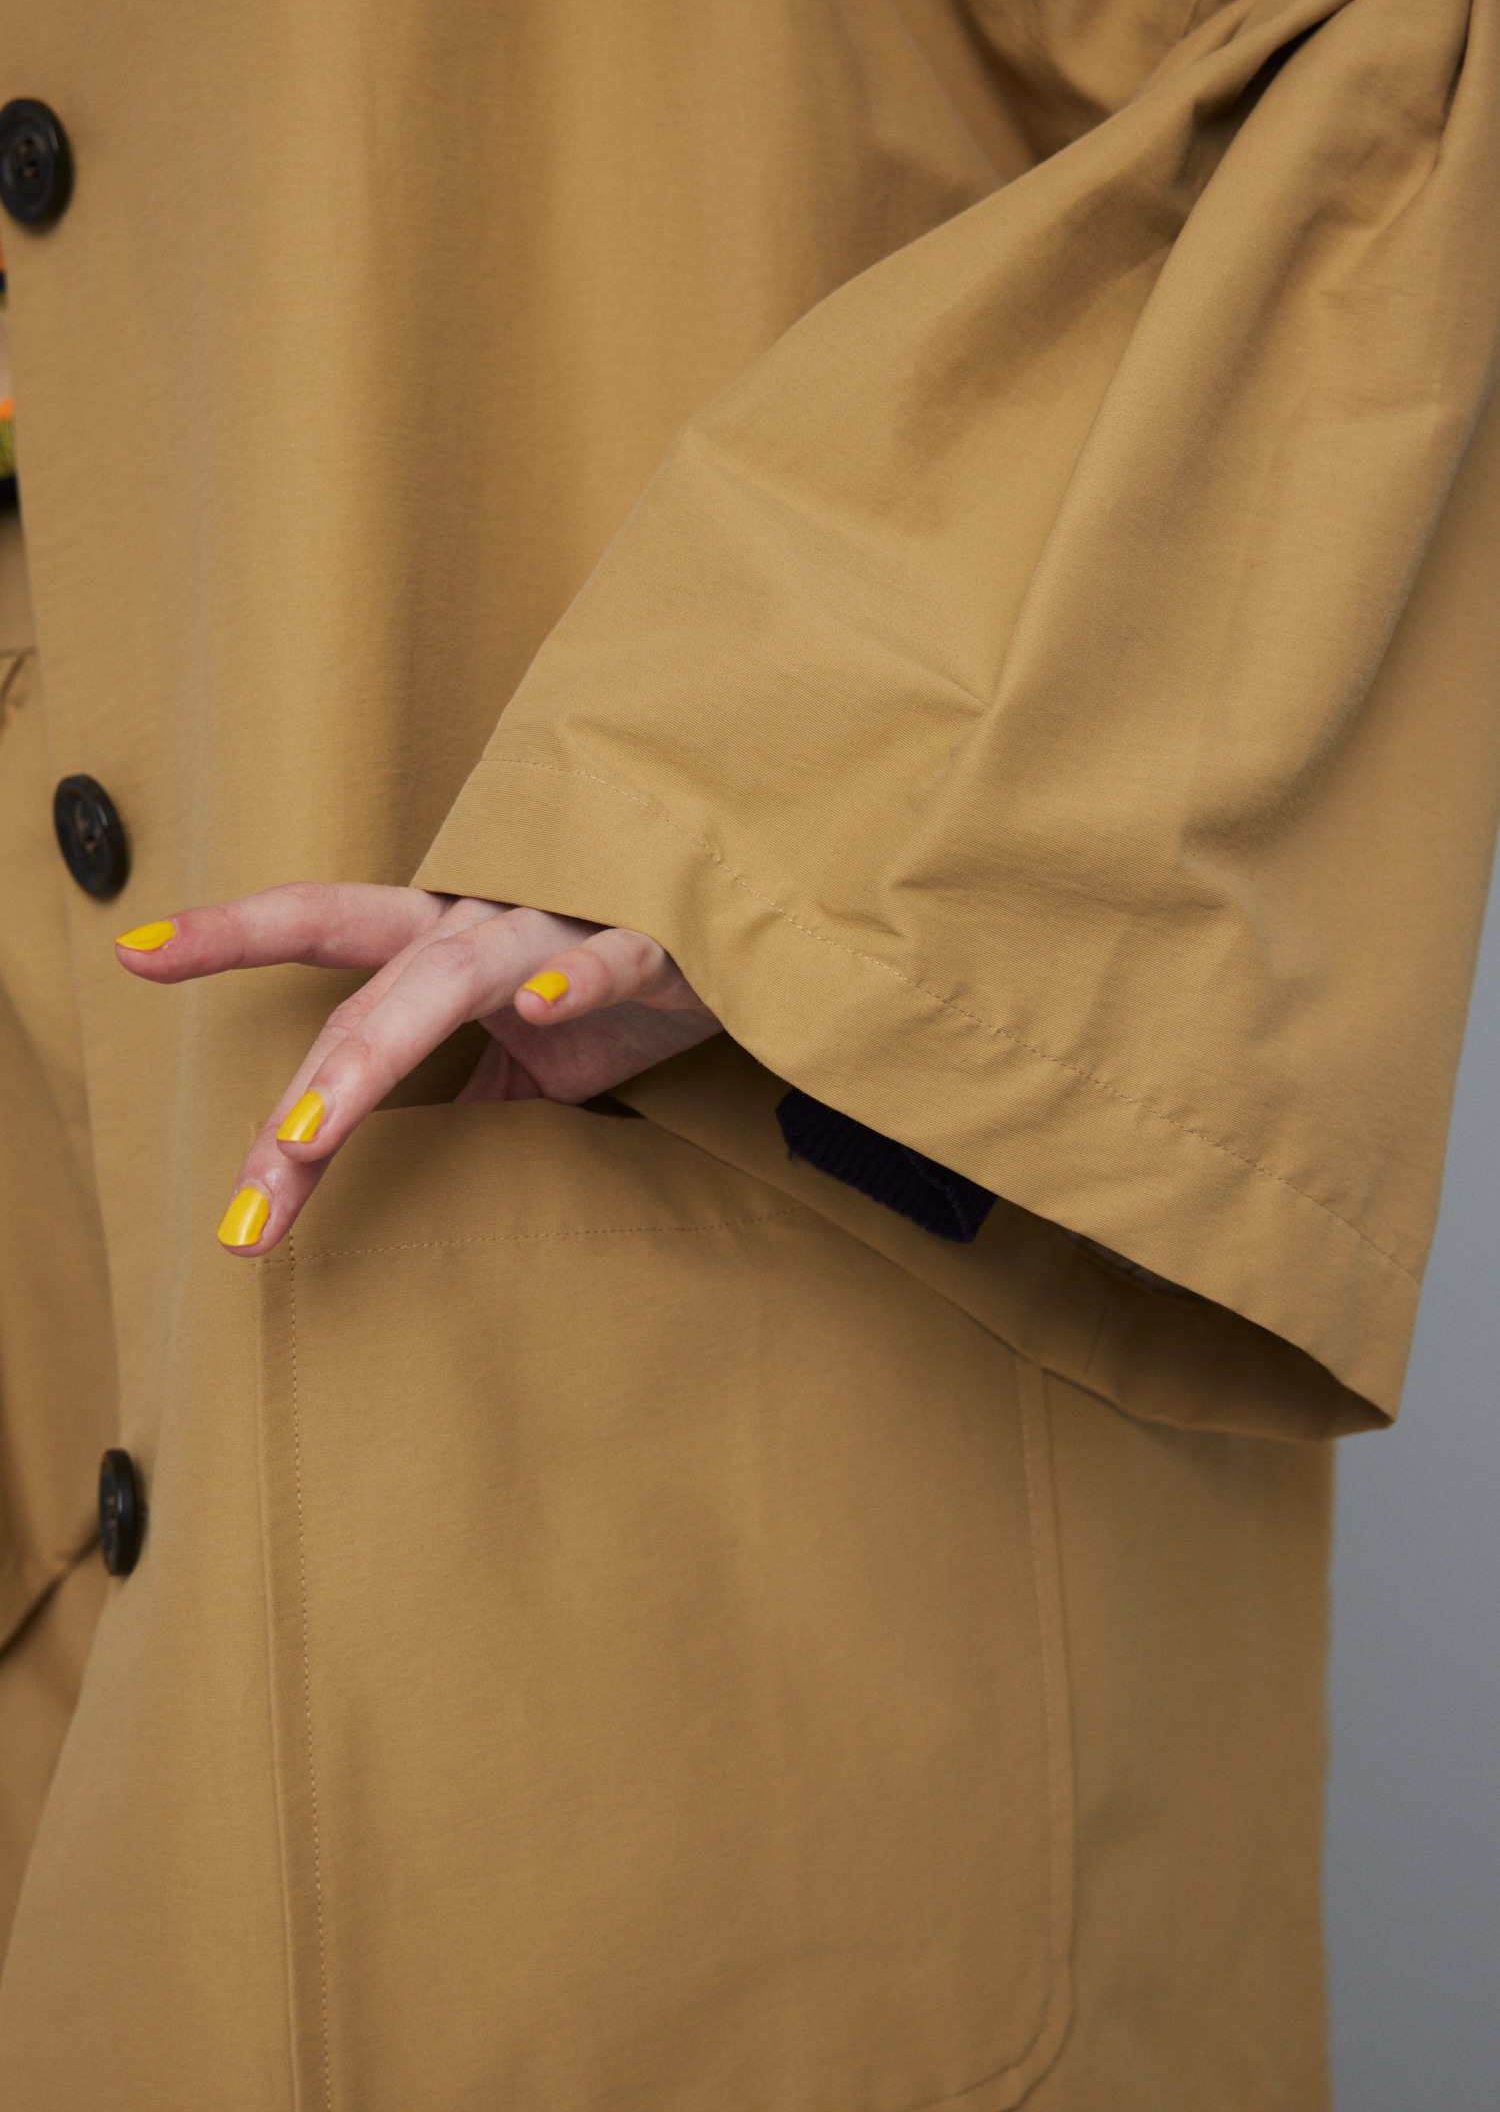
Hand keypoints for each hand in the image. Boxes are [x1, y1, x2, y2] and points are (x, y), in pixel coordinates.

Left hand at [115, 883, 721, 1253]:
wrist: (757, 938)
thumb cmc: (632, 986)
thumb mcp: (532, 1060)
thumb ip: (463, 1098)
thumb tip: (401, 1170)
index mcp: (448, 941)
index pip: (324, 933)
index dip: (232, 937)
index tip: (134, 953)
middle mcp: (487, 920)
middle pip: (369, 991)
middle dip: (302, 1093)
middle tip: (251, 1191)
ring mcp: (563, 925)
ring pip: (453, 974)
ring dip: (376, 1051)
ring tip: (309, 1129)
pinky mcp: (655, 943)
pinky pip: (608, 957)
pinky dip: (575, 978)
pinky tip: (540, 1005)